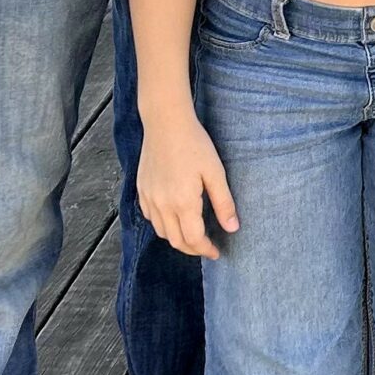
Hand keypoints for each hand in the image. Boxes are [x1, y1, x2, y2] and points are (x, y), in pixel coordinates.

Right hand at [138, 113, 238, 258]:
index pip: (194, 239)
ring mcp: (149, 198)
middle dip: (192, 249)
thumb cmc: (194, 143)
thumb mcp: (215, 171)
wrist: (166, 122)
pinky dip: (163, 225)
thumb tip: (233, 228)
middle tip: (206, 248)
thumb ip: (223, 202)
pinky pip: (151, 217)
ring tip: (192, 235)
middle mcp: (162, 205)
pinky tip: (173, 217)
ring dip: (177, 239)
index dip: (206, 250)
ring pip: (161, 232)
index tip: (217, 252)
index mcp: (182, 203)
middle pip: (176, 241)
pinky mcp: (141, 190)